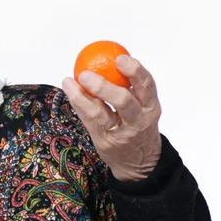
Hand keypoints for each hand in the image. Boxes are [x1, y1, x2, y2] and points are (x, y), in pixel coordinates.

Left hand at [62, 54, 161, 181]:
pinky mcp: (104, 141)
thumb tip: (108, 59)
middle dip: (104, 86)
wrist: (139, 163)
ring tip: (70, 82)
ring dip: (82, 96)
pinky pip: (89, 120)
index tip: (120, 58)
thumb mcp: (142, 108)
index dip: (134, 70)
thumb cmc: (137, 126)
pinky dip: (78, 104)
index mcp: (150, 107)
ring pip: (100, 114)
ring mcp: (121, 133)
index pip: (147, 86)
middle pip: (123, 101)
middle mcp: (138, 120)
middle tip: (86, 73)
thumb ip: (130, 88)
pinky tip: (70, 91)